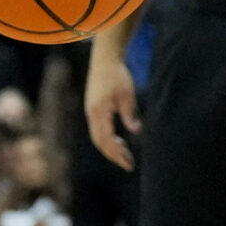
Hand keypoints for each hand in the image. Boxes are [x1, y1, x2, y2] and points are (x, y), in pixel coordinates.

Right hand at [84, 50, 139, 171]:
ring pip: (97, 137)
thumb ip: (129, 114)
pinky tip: (118, 141)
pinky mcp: (93, 110)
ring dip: (110, 148)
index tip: (129, 162)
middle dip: (113, 155)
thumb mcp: (127, 94)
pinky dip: (107, 140)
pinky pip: (97, 130)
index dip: (117, 153)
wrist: (104, 60)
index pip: (107, 139)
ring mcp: (90, 112)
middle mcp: (91, 114)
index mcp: (99, 111)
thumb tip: (135, 131)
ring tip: (124, 155)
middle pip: (99, 142)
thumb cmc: (117, 75)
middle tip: (128, 164)